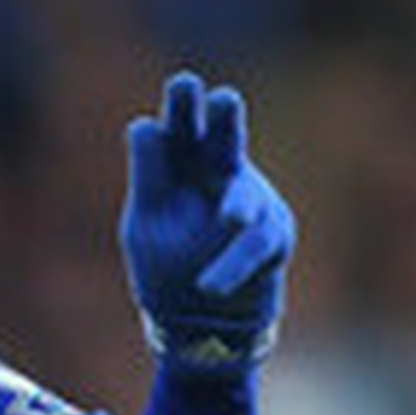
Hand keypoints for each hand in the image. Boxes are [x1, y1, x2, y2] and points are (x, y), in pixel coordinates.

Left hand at [121, 71, 294, 373]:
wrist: (199, 316)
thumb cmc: (165, 259)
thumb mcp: (145, 223)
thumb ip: (148, 177)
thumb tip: (144, 126)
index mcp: (180, 162)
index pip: (176, 129)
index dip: (179, 110)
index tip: (173, 100)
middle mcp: (219, 172)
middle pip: (223, 138)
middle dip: (225, 118)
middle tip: (223, 98)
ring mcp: (250, 202)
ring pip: (245, 197)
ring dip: (238, 207)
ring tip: (229, 219)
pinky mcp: (271, 236)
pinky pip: (252, 250)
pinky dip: (230, 268)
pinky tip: (209, 286)